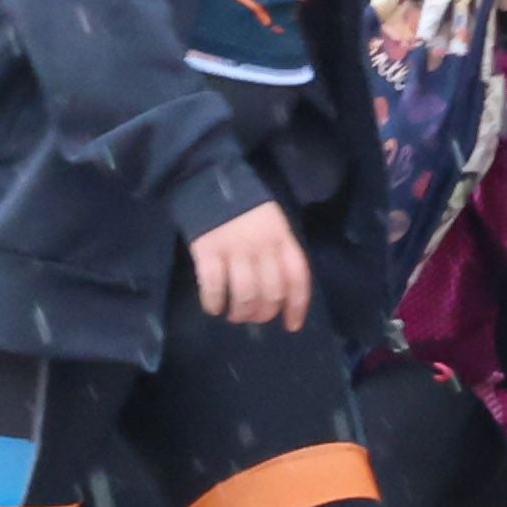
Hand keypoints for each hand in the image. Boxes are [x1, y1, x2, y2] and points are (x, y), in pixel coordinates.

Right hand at [190, 200, 313, 329]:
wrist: (211, 180)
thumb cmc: (246, 208)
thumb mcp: (274, 224)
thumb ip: (279, 253)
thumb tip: (280, 294)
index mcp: (282, 238)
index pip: (298, 277)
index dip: (298, 305)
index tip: (292, 325)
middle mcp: (262, 246)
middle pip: (271, 292)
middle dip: (264, 313)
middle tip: (254, 317)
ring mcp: (235, 249)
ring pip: (245, 295)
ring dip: (240, 313)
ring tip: (234, 314)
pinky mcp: (208, 251)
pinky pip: (214, 287)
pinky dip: (214, 303)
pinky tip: (214, 307)